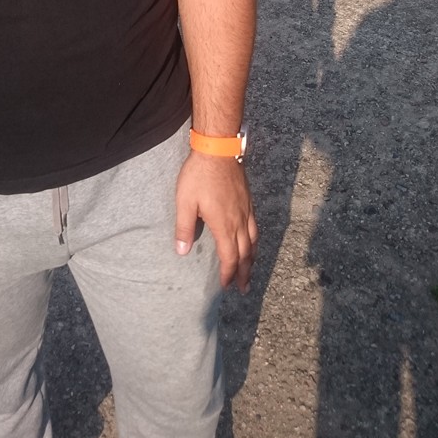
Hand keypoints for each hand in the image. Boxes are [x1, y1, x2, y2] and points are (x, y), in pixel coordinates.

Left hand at [175, 152, 257, 292]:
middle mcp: (239, 221)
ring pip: (253, 241)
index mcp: (224, 225)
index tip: (225, 286)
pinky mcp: (248, 200)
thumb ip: (184, 228)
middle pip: (245, 253)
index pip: (229, 257)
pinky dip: (255, 241)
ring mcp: (246, 210)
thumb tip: (182, 252)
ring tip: (250, 270)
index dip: (227, 274)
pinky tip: (252, 241)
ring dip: (252, 259)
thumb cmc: (199, 175)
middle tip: (243, 288)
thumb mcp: (185, 201)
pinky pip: (255, 227)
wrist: (218, 149)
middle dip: (244, 273)